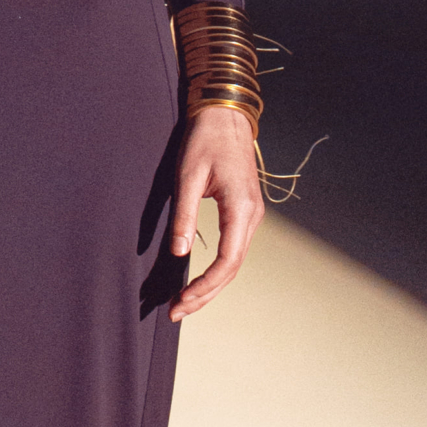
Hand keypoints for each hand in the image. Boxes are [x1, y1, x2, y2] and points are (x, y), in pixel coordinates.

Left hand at [167, 106, 262, 321]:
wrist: (225, 114)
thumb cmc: (204, 140)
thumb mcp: (187, 176)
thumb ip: (185, 216)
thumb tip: (179, 254)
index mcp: (241, 210)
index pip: (226, 262)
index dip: (204, 287)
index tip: (180, 301)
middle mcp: (252, 217)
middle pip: (232, 269)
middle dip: (205, 294)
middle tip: (175, 311)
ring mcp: (251, 216)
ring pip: (234, 262)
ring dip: (211, 285)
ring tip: (184, 302)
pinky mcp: (244, 212)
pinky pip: (234, 249)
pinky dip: (216, 269)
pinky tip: (199, 278)